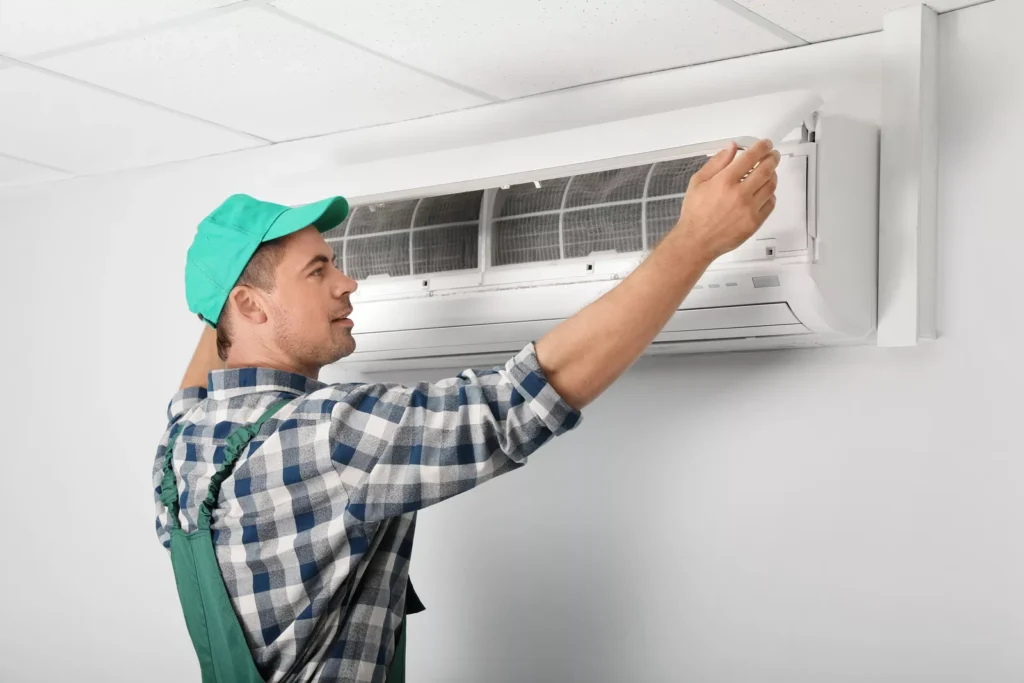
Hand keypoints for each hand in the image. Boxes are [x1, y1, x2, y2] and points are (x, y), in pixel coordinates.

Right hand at [669, 139, 780, 262]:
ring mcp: (749, 209)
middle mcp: (739, 193)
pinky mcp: (755, 222)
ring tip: (769, 172)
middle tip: (772, 155)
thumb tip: (732, 147)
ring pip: (771, 186)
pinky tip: (765, 192)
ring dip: (773, 175)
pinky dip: (770, 195)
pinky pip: (770, 203)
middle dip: (772, 158)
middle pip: (766, 169)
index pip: (751, 157)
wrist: (696, 240)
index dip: (762, 147)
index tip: (765, 144)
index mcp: (725, 181)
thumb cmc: (695, 213)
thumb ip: (716, 162)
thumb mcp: (698, 182)